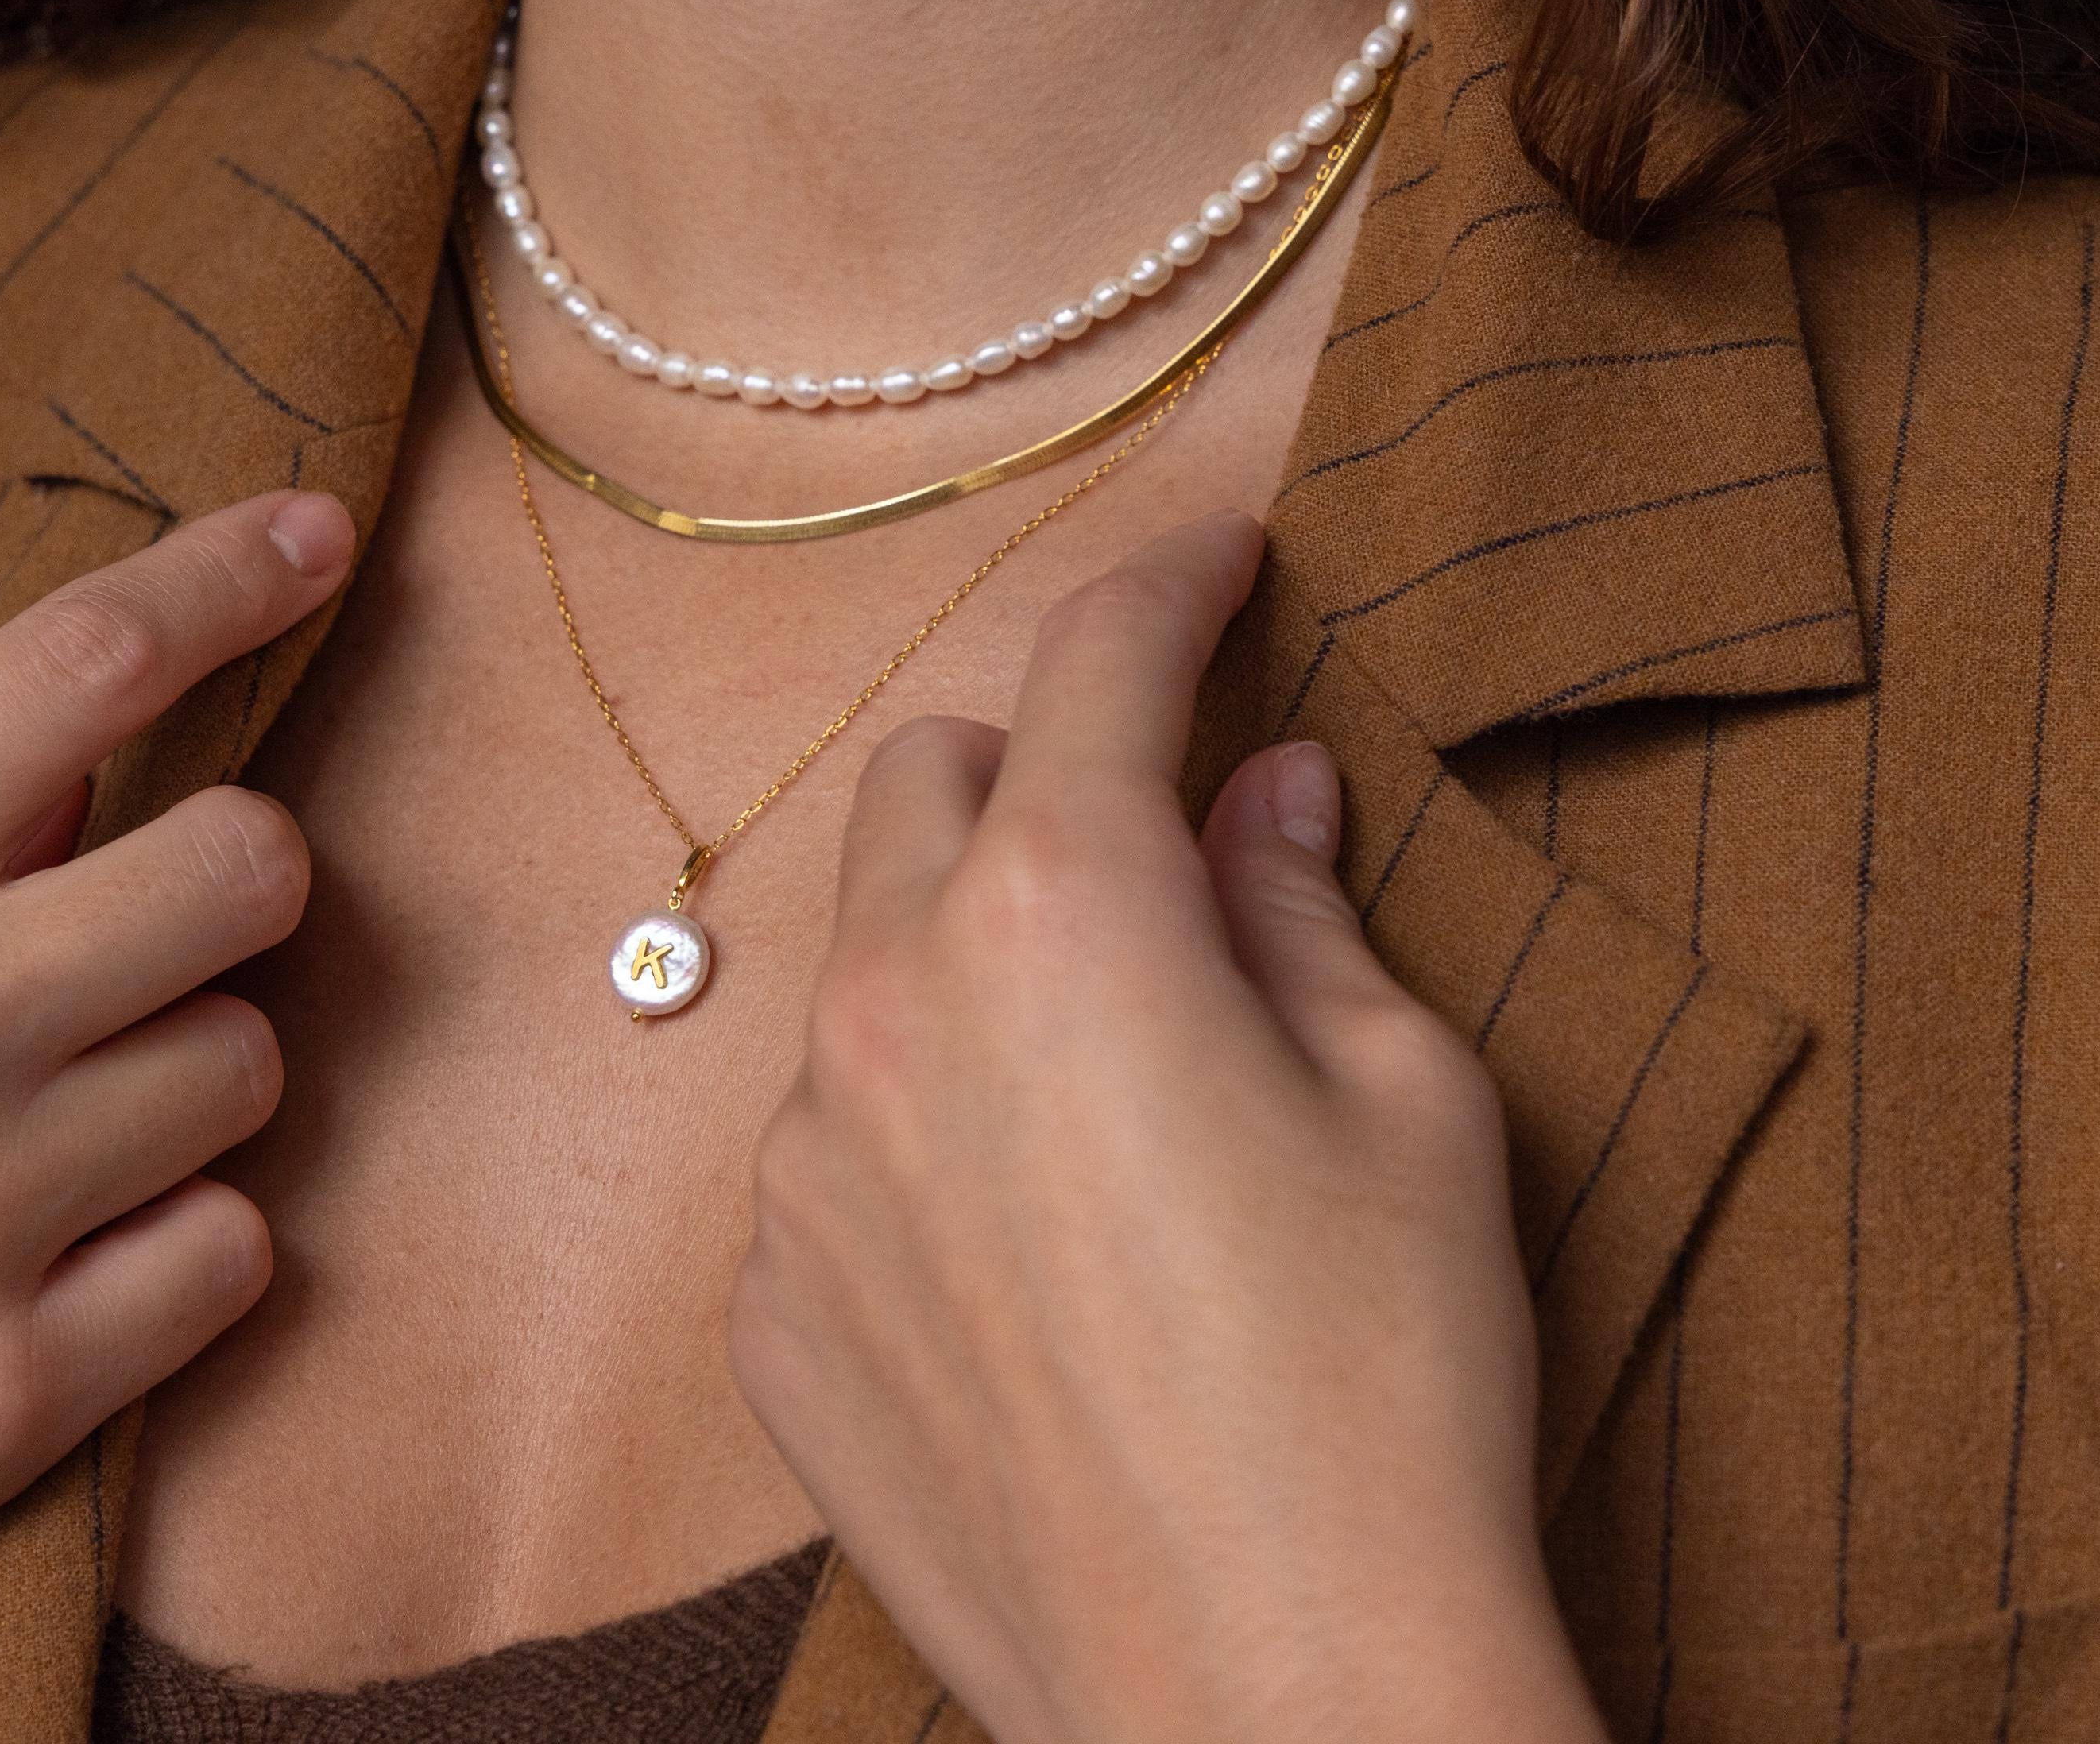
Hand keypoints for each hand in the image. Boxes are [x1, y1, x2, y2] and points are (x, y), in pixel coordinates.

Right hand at [0, 490, 353, 1649]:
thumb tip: (87, 758)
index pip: (80, 661)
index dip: (226, 576)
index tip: (315, 534)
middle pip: (253, 863)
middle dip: (224, 889)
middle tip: (146, 940)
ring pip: (250, 1063)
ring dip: (179, 1086)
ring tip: (47, 1137)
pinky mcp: (8, 1392)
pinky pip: (234, 1251)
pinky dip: (172, 1253)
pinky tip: (61, 1265)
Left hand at [728, 512, 1606, 1743]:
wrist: (1268, 1697)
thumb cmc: (1381, 1390)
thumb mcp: (1408, 1105)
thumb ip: (1303, 907)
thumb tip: (1265, 791)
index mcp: (1068, 915)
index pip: (1096, 663)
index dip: (1166, 576)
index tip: (1213, 549)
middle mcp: (892, 1006)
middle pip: (931, 777)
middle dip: (1038, 766)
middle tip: (1151, 833)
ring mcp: (803, 1163)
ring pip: (866, 959)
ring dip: (970, 953)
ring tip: (1102, 1080)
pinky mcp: (770, 1304)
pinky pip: (830, 1138)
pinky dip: (917, 1121)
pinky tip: (1027, 1237)